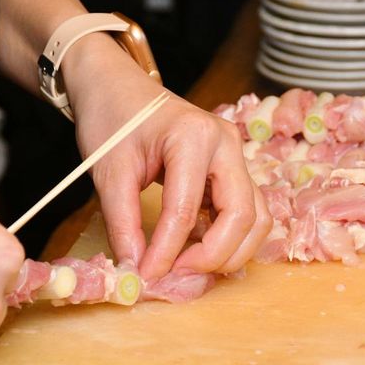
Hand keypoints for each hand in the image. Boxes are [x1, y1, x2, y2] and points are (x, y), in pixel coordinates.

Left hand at [63, 34, 272, 280]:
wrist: (116, 88)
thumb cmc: (111, 119)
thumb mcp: (109, 171)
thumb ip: (123, 222)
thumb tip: (135, 269)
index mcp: (194, 136)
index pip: (187, 209)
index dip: (167, 251)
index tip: (146, 276)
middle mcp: (226, 144)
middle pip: (243, 216)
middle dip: (212, 256)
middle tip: (175, 276)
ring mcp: (234, 157)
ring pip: (255, 218)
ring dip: (230, 252)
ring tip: (188, 267)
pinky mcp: (231, 170)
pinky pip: (245, 212)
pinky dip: (227, 238)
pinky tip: (194, 249)